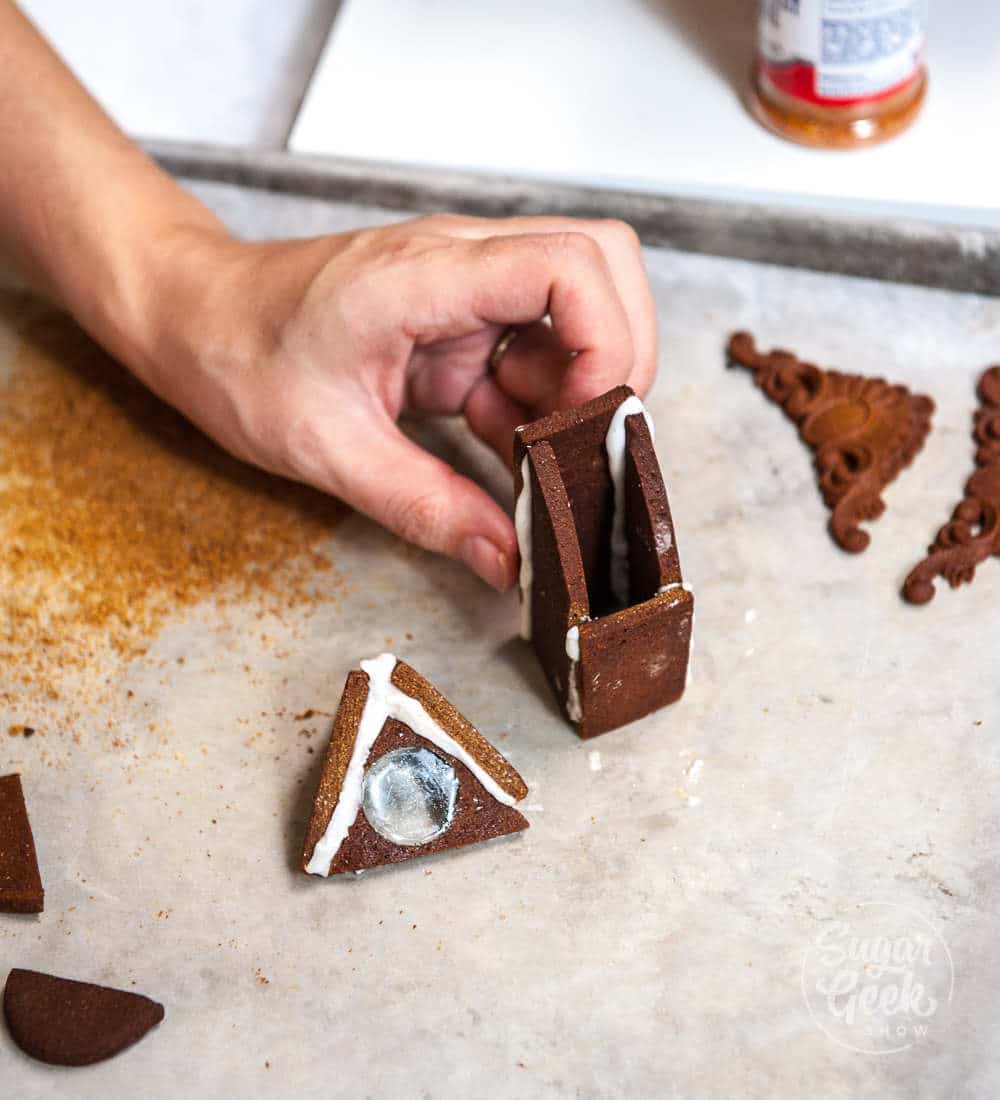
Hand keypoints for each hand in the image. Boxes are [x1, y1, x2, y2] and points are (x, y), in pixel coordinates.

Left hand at [129, 214, 658, 590]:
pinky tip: (509, 460)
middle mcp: (459, 267)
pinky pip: (530, 360)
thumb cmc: (239, 356)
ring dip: (573, 395)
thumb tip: (507, 561)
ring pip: (572, 322)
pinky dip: (536, 412)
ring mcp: (463, 293)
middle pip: (599, 269)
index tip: (592, 416)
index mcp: (424, 276)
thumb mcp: (330, 449)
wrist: (193, 320)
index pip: (571, 264)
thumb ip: (427, 506)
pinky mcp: (457, 326)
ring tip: (539, 466)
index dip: (611, 339)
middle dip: (617, 357)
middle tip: (585, 437)